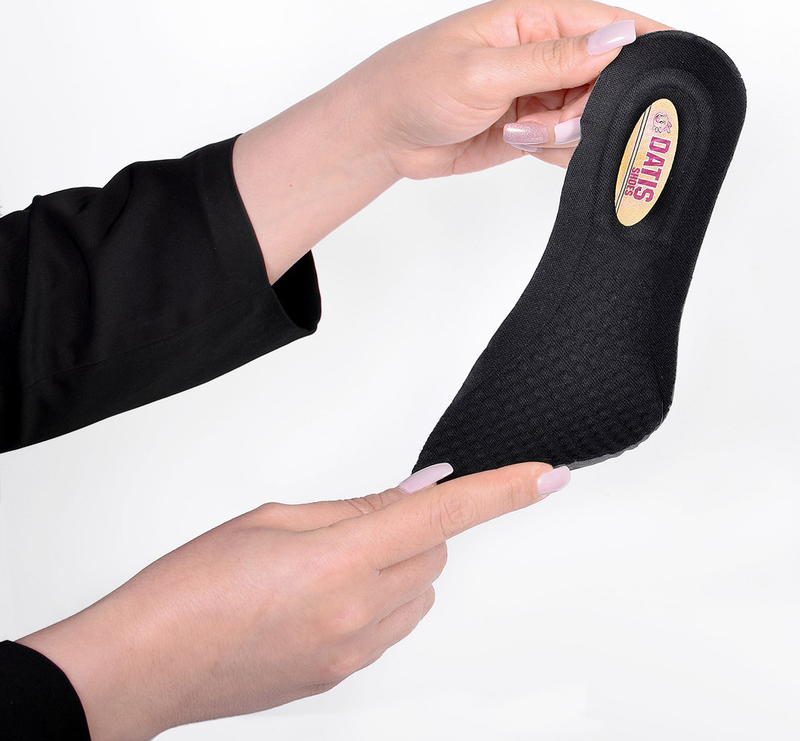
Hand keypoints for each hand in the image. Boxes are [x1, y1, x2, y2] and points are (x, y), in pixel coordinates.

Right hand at [18, 461, 569, 740]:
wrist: (144, 664)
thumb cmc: (190, 585)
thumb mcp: (273, 519)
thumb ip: (356, 508)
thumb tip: (415, 493)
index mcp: (340, 563)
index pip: (445, 515)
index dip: (504, 491)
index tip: (546, 475)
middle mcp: (359, 616)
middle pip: (436, 552)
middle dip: (419, 524)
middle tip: (356, 518)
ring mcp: (353, 655)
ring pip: (421, 591)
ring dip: (401, 562)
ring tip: (328, 559)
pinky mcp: (341, 677)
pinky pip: (393, 625)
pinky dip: (381, 596)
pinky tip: (323, 593)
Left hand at [233, 0, 669, 280]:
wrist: (383, 135)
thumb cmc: (415, 84)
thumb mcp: (485, 70)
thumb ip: (553, 60)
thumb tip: (618, 38)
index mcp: (534, 19)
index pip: (610, 23)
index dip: (646, 45)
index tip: (673, 74)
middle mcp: (543, 53)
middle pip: (608, 78)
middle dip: (592, 106)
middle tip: (552, 123)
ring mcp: (538, 92)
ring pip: (591, 115)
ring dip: (567, 133)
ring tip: (521, 135)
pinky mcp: (531, 128)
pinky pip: (569, 142)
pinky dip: (557, 151)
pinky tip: (524, 146)